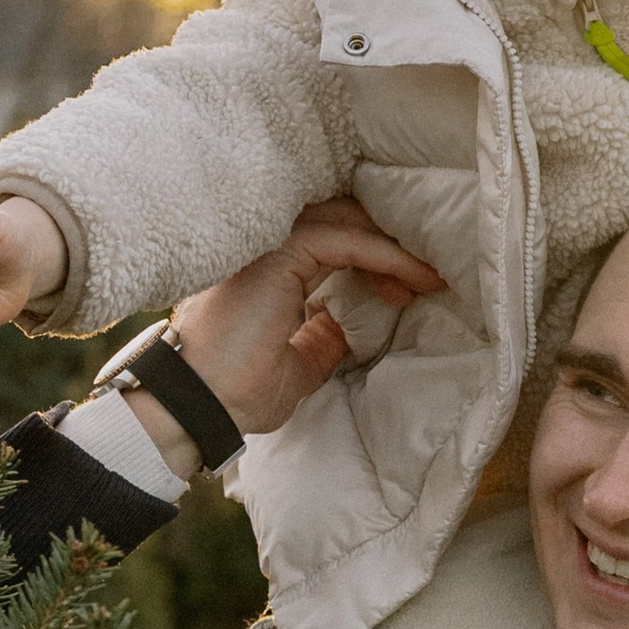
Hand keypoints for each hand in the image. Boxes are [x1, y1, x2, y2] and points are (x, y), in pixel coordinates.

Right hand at [169, 198, 443, 438]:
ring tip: (428, 276)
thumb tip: (350, 327)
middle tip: (425, 277)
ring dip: (392, 247)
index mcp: (267, 271)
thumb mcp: (299, 365)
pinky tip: (410, 275)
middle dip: (387, 244)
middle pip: (340, 221)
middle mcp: (265, 249)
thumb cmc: (237, 393)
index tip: (406, 292)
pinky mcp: (277, 254)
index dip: (372, 258)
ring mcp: (268, 246)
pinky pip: (343, 241)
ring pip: (344, 222)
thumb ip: (323, 338)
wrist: (200, 407)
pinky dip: (382, 254)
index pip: (328, 242)